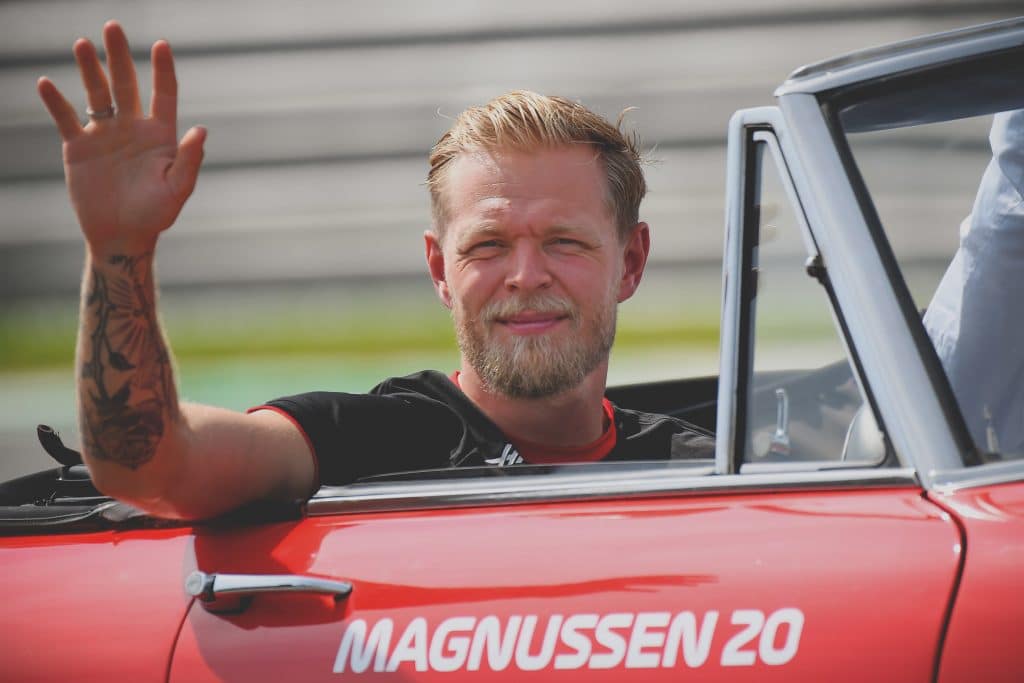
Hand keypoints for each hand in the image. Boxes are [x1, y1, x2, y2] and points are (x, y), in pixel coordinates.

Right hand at [37, 21, 204, 252]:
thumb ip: (190, 160)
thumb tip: (201, 130)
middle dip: (118, 56)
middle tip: (112, 27)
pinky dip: (55, 102)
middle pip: (126, 84)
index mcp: (160, 134)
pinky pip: (66, 118)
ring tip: (81, 44)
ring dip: (88, 69)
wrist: (122, 236)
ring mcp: (104, 134)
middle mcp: (132, 127)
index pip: (163, 93)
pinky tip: (47, 84)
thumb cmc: (156, 215)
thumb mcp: (177, 189)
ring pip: (96, 94)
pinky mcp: (79, 147)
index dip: (163, 70)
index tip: (162, 45)